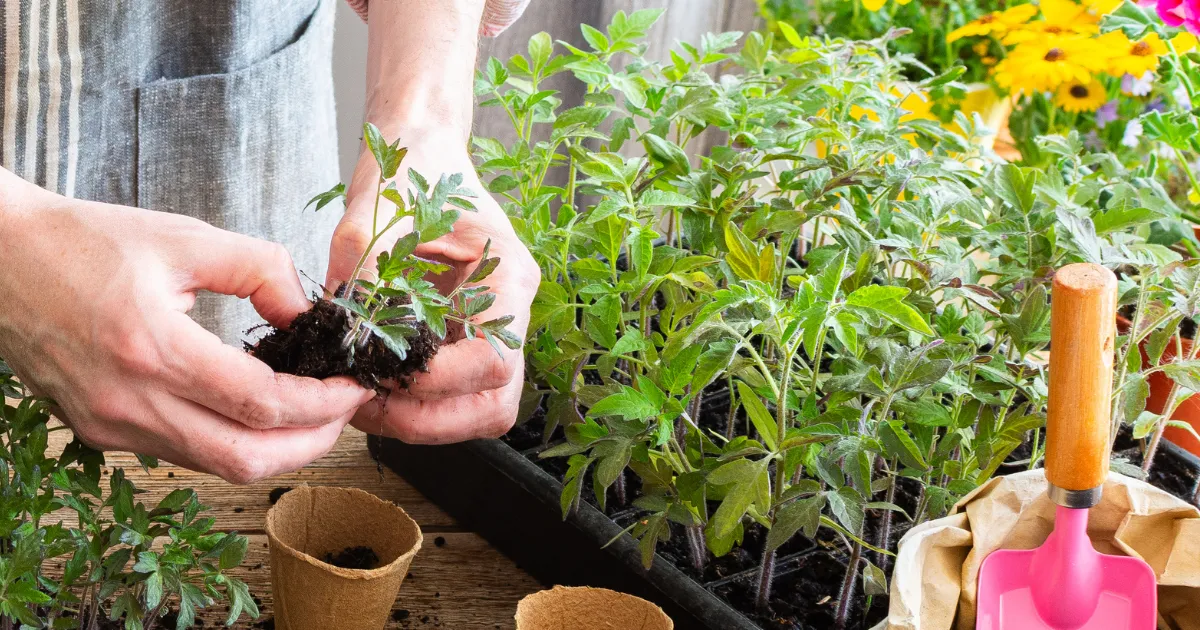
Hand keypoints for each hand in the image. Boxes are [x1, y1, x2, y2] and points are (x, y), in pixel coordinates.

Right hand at [0, 169, 372, 481]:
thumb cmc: (85, 241)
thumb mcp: (183, 236)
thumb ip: (259, 268)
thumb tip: (308, 311)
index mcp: (152, 349)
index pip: (262, 404)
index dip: (323, 404)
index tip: (356, 385)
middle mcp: (129, 401)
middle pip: (246, 459)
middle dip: (312, 443)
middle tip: (345, 412)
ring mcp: (110, 425)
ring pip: (215, 466)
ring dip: (274, 449)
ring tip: (311, 414)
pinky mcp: (99, 432)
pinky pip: (182, 454)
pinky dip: (231, 441)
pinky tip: (254, 413)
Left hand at [327, 128, 539, 442]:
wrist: (422, 145)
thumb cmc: (410, 166)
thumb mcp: (379, 208)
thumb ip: (365, 267)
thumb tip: (344, 330)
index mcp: (510, 274)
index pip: (493, 358)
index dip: (440, 382)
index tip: (382, 375)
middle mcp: (512, 308)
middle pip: (495, 399)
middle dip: (430, 417)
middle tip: (366, 404)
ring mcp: (494, 326)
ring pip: (480, 407)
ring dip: (424, 419)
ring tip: (364, 400)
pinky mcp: (467, 337)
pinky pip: (456, 393)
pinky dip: (416, 403)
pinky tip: (371, 384)